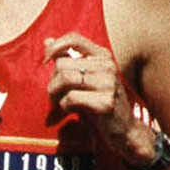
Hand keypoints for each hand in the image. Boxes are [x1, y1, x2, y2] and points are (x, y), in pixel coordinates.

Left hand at [44, 33, 149, 166]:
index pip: (74, 38)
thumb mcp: (85, 78)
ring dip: (55, 94)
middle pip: (63, 63)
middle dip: (52, 82)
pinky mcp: (105, 102)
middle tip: (54, 96)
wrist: (124, 130)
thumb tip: (47, 41)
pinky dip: (64, 106)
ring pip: (65, 78)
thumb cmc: (100, 102)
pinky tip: (70, 110)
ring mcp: (108, 83)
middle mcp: (107, 66)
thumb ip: (68, 60)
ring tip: (58, 103)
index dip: (55, 47)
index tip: (45, 62)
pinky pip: (71, 98)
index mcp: (103, 56)